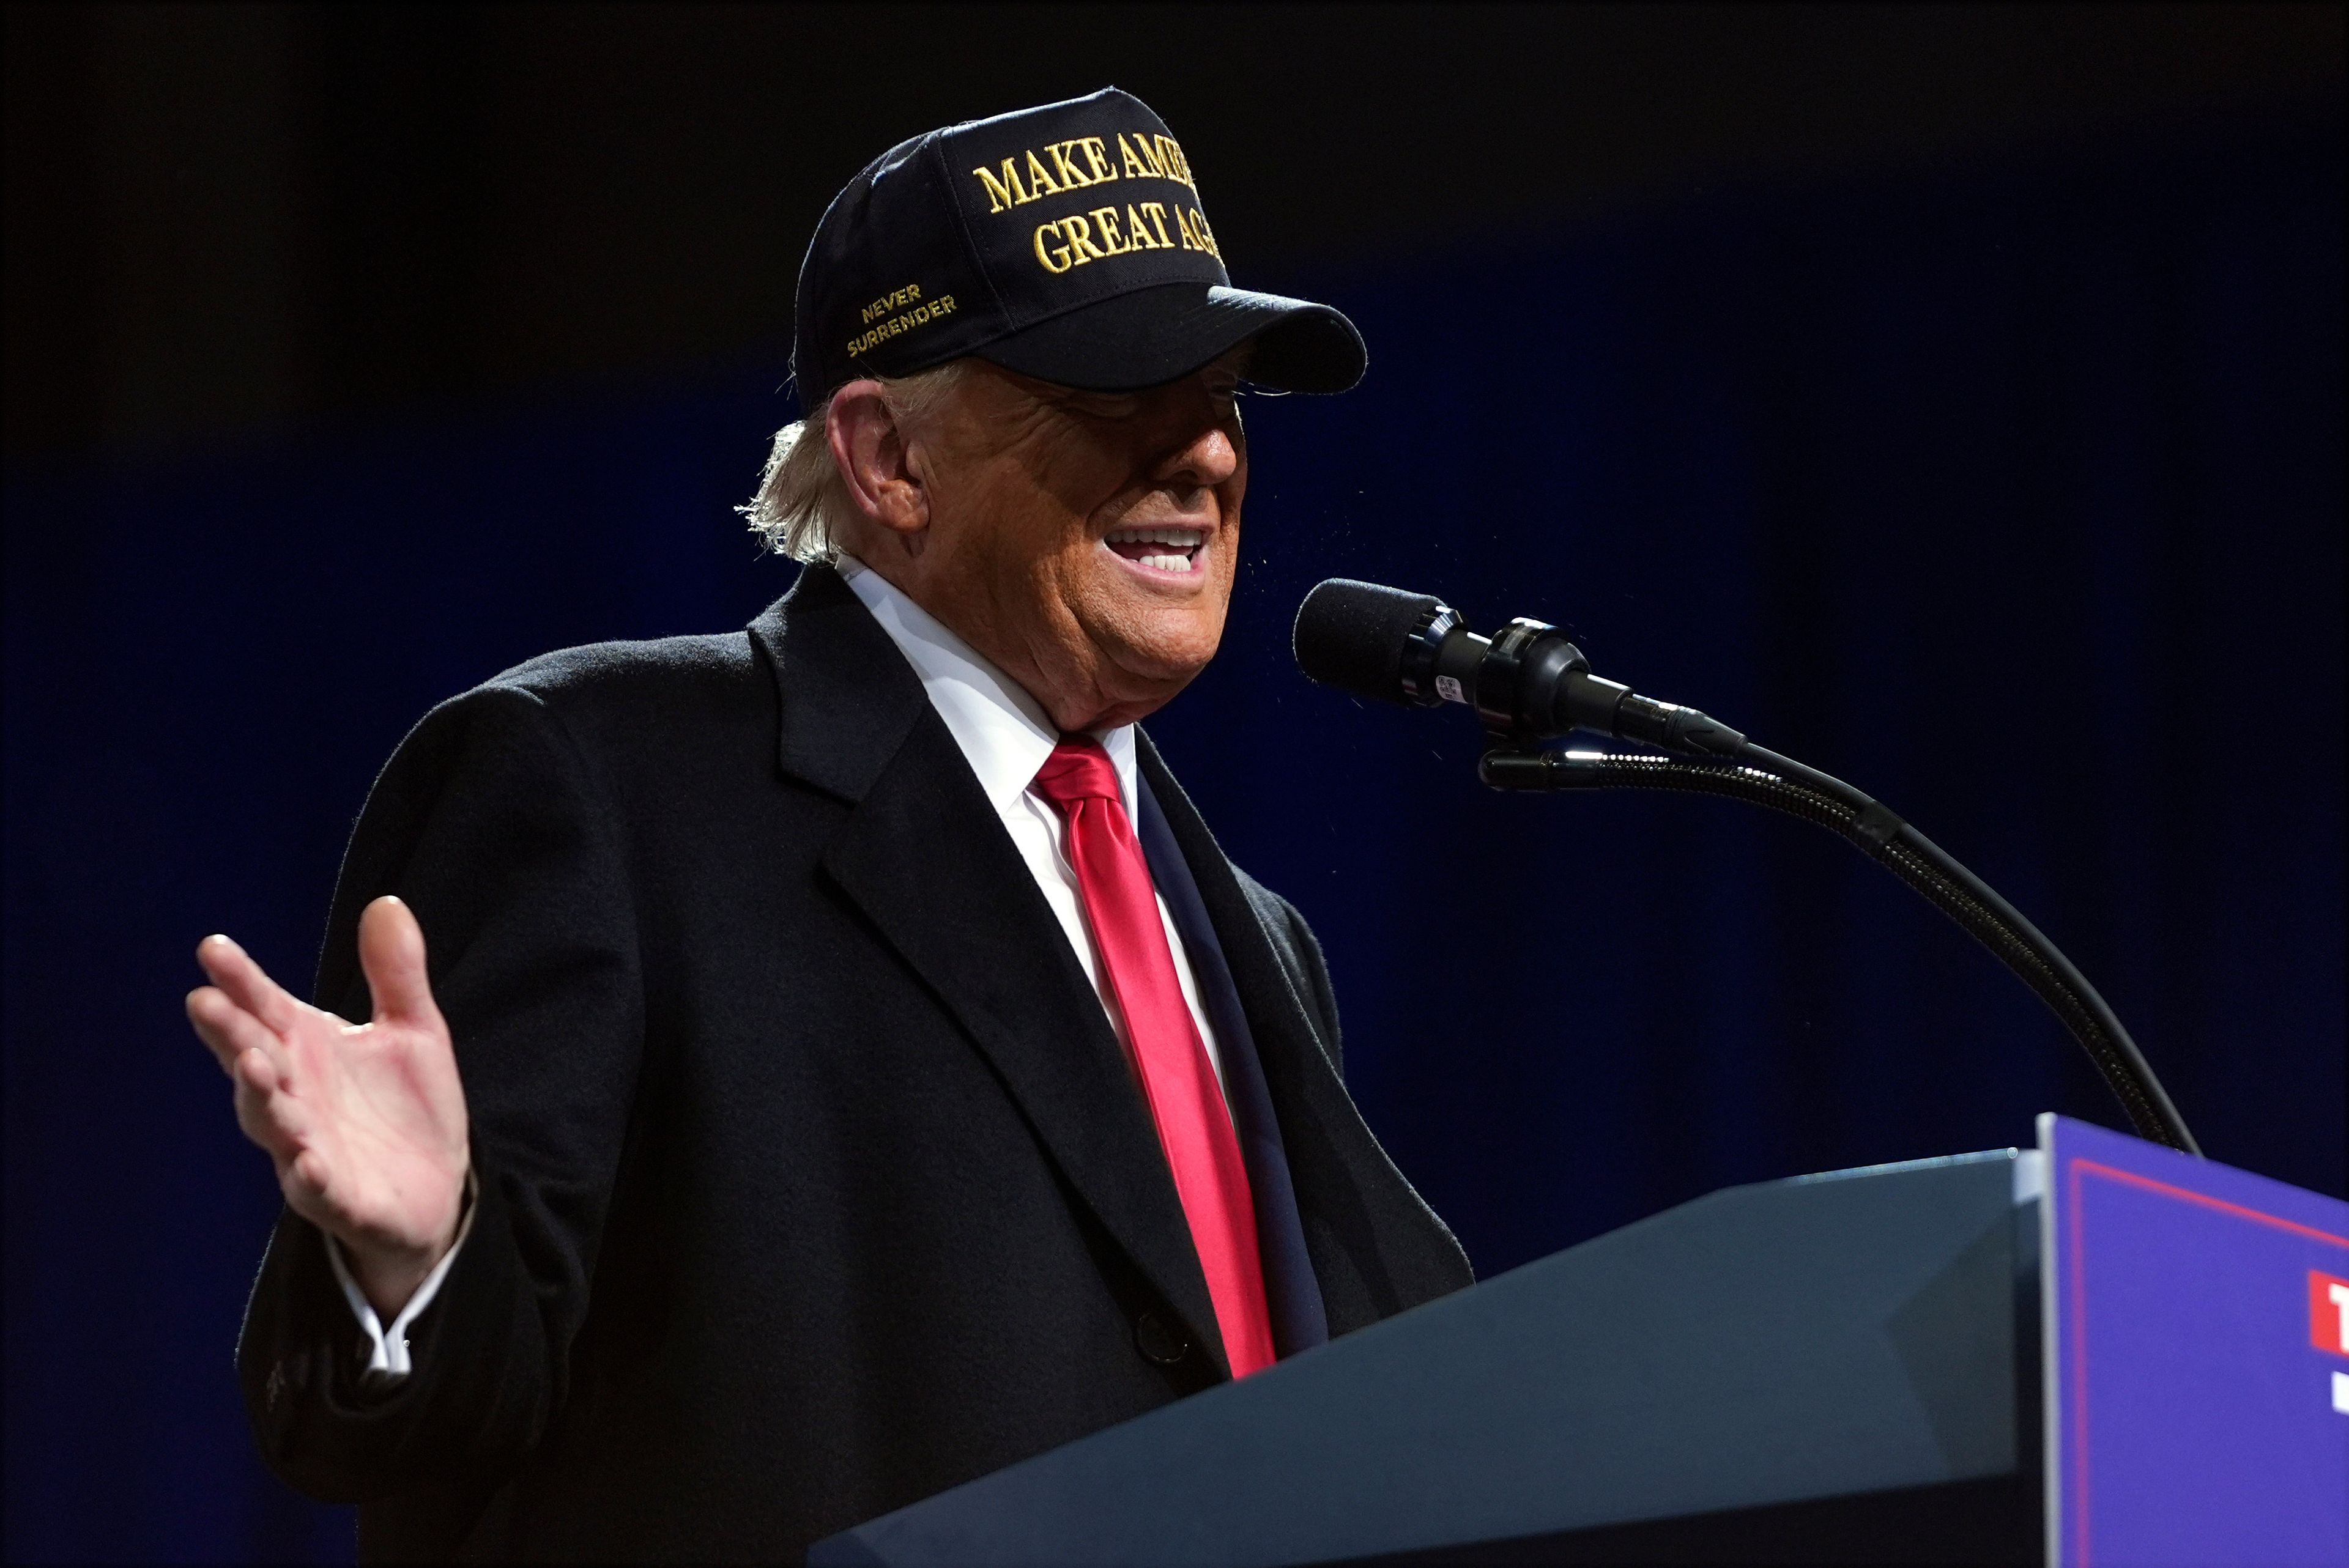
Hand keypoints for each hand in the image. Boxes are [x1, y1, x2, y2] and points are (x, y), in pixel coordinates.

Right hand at [187, 897, 470, 1318]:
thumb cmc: (406, 1108)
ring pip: (272, 1123)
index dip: (239, 980)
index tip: (212, 947)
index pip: (264, 1008)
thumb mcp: (414, 1030)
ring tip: (253, 1064)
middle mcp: (295, 1096)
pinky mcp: (339, 1198)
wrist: (436, 1191)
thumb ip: (396, 973)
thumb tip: (385, 902)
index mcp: (307, 1050)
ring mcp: (308, 1148)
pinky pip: (318, 1189)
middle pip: (253, 1061)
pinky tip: (307, 1160)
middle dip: (229, 1034)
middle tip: (204, 1001)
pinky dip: (309, 1175)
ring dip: (260, 1096)